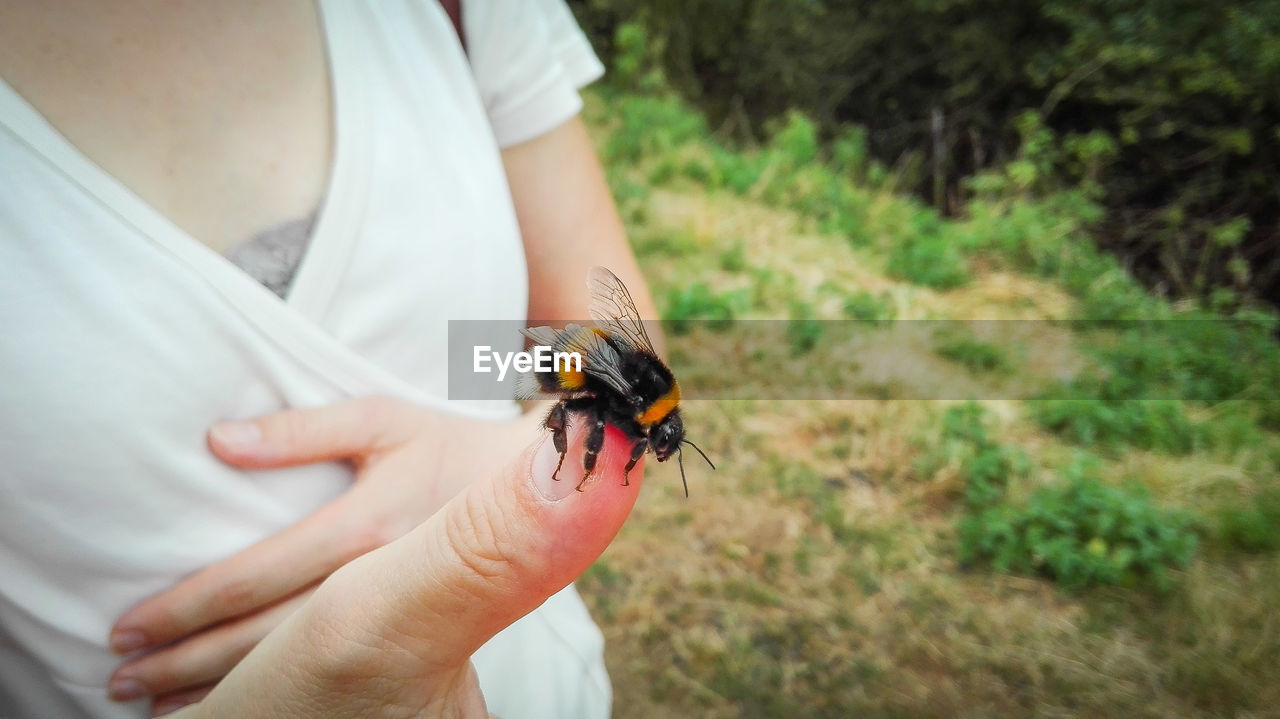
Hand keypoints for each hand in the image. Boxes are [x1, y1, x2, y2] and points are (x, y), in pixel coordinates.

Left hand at [108, 397, 547, 714]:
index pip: (250, 580)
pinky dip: (280, 691)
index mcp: (359, 528)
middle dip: (185, 663)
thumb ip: (299, 432)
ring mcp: (397, 609)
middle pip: (261, 637)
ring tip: (162, 705)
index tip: (126, 628)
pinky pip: (334, 665)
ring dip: (222, 685)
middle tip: (120, 682)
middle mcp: (374, 580)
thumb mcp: (381, 420)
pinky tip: (248, 703)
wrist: (538, 483)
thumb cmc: (450, 443)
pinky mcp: (412, 623)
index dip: (183, 609)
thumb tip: (215, 442)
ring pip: (294, 664)